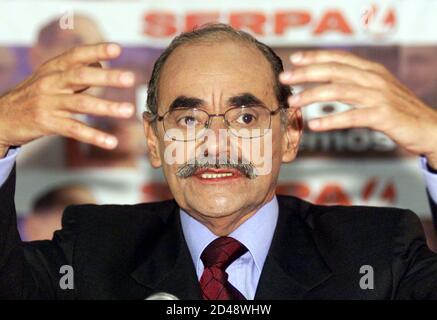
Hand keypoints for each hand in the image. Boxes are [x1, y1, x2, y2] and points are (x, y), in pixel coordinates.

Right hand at [0, 43, 135, 157]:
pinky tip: (111, 142)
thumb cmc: (34, 96)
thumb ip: (75, 73)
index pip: (76, 56)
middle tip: (130, 78)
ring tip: (128, 110)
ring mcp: (49, 103)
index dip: (96, 51)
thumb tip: (102, 67)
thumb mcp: (50, 79)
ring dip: (107, 107)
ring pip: (81, 104)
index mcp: (53, 69)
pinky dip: (94, 137)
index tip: (116, 49)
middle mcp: (50, 83)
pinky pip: (75, 130)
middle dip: (107, 77)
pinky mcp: (48, 124)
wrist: (2, 117)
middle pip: (81, 77)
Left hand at [279, 50, 436, 168]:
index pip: (339, 58)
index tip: (294, 60)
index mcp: (371, 70)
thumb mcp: (376, 90)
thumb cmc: (397, 110)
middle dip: (306, 73)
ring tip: (293, 102)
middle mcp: (374, 79)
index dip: (315, 57)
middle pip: (334, 71)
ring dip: (312, 95)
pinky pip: (353, 116)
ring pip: (339, 90)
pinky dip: (332, 120)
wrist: (429, 127)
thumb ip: (354, 83)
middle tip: (284, 78)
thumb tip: (326, 81)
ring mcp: (379, 96)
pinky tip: (315, 125)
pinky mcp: (383, 115)